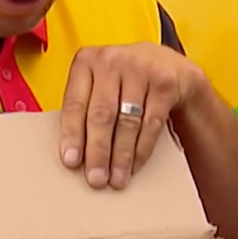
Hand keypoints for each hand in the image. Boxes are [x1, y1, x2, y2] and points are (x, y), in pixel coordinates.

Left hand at [58, 42, 204, 188]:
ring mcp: (141, 69)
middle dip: (98, 151)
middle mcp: (112, 60)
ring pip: (128, 121)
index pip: (75, 103)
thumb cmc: (123, 78)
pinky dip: (142, 148)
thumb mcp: (98, 81)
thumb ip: (84, 105)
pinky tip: (135, 164)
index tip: (71, 161)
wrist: (166, 63)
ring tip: (116, 179)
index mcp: (86, 60)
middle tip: (96, 178)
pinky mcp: (165, 82)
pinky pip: (151, 123)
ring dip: (121, 155)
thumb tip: (73, 154)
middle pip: (102, 113)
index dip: (72, 135)